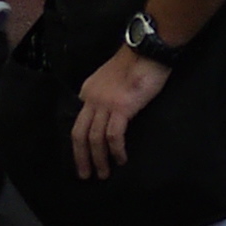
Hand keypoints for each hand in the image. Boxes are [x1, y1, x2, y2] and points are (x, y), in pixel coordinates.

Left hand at [72, 47, 168, 178]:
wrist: (147, 49)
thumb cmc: (135, 64)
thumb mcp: (112, 80)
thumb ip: (106, 96)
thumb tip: (109, 118)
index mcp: (88, 91)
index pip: (78, 123)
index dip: (78, 144)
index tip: (82, 159)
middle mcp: (91, 97)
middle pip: (79, 134)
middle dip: (81, 158)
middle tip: (86, 176)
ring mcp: (105, 102)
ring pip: (94, 139)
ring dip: (98, 160)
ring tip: (104, 174)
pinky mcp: (121, 107)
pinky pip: (113, 136)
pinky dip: (116, 151)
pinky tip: (121, 159)